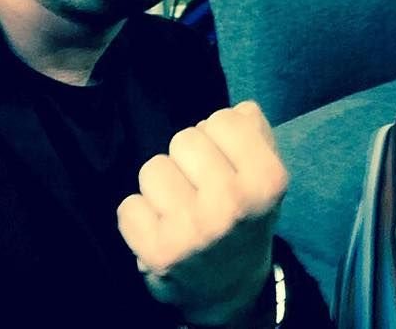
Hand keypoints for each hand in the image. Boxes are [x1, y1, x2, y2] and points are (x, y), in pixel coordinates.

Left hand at [117, 101, 286, 326]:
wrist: (231, 285)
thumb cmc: (246, 216)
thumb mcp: (266, 174)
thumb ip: (254, 133)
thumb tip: (234, 110)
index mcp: (267, 180)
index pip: (223, 120)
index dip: (219, 134)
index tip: (224, 159)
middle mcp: (233, 203)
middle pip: (184, 139)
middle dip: (188, 157)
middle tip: (199, 184)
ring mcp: (193, 228)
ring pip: (152, 168)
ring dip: (162, 184)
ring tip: (179, 205)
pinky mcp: (158, 251)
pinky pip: (128, 206)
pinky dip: (140, 215)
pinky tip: (160, 227)